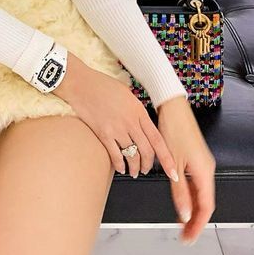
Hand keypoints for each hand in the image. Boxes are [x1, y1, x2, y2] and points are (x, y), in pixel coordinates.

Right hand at [53, 53, 179, 182]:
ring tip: (133, 171)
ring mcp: (117, 128)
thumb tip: (142, 122)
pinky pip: (115, 155)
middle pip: (146, 151)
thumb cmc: (101, 84)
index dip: (167, 157)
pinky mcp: (103, 133)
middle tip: (146, 170)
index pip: (157, 139)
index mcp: (138, 110)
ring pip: (132, 155)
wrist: (80, 83)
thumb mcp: (126, 93)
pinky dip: (119, 165)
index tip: (173, 170)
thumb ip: (136, 109)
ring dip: (134, 167)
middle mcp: (130, 121)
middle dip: (148, 165)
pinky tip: (120, 167)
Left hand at [156, 95, 215, 245]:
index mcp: (204, 171)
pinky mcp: (197, 157)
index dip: (198, 224)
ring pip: (202, 193)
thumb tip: (184, 214)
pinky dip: (192, 195)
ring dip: (193, 208)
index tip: (189, 237)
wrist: (172, 107)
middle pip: (206, 202)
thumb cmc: (173, 128)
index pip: (206, 207)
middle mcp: (207, 168)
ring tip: (182, 221)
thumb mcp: (173, 164)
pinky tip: (182, 200)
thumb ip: (179, 192)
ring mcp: (203, 162)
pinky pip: (198, 182)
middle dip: (196, 220)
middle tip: (185, 234)